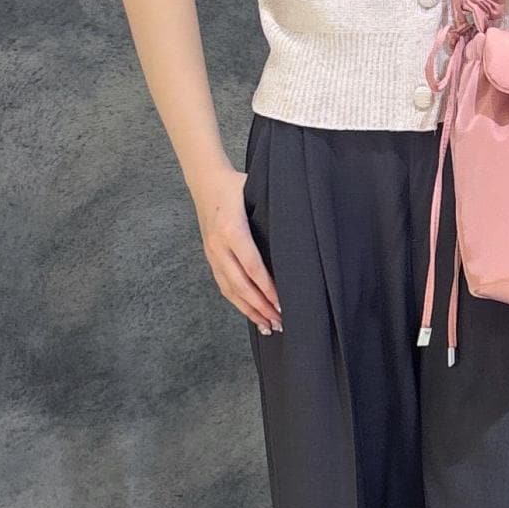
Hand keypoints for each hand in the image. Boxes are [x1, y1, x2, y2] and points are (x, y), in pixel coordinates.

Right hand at [196, 163, 282, 333]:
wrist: (205, 181)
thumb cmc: (237, 185)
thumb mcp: (256, 192)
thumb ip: (274, 212)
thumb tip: (303, 231)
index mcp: (232, 228)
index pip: (252, 265)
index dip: (267, 287)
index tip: (281, 303)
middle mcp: (218, 245)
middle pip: (240, 284)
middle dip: (261, 306)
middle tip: (280, 322)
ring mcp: (212, 254)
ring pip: (230, 290)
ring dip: (249, 310)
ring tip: (268, 326)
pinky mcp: (210, 259)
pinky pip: (224, 286)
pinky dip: (238, 303)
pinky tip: (251, 314)